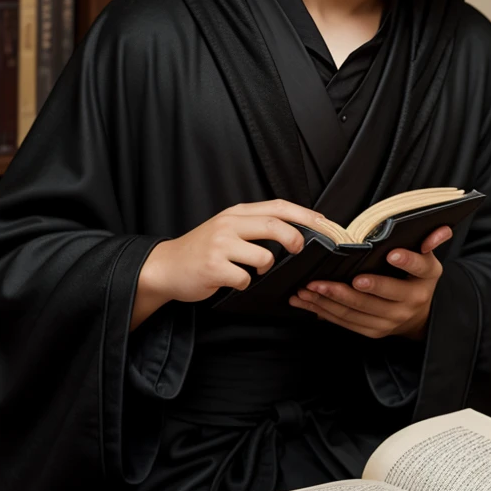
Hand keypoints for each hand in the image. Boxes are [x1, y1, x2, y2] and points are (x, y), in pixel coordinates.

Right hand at [139, 199, 329, 307]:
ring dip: (265, 267)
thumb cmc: (201, 250)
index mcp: (236, 213)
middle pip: (275, 225)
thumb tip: (293, 230)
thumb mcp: (226, 228)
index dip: (305, 214)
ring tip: (252, 269)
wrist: (166, 266)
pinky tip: (231, 280)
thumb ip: (254, 225)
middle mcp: (228, 224)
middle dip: (295, 238)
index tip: (324, 224)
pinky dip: (243, 283)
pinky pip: (244, 278)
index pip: (278, 206)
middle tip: (300, 249)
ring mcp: (220, 245)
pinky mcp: (213, 267)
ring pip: (263, 256)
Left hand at [289, 225, 452, 339]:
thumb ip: (430, 242)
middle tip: (322, 281)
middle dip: (346, 291)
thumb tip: (442, 228)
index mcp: (425, 279)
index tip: (391, 253)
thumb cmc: (416, 278)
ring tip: (307, 289)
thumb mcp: (428, 260)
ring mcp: (390, 321)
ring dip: (328, 301)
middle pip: (376, 298)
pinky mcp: (374, 331)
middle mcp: (409, 303)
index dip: (407, 261)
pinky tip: (307, 302)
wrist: (420, 316)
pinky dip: (324, 312)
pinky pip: (346, 323)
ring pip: (356, 312)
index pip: (419, 268)